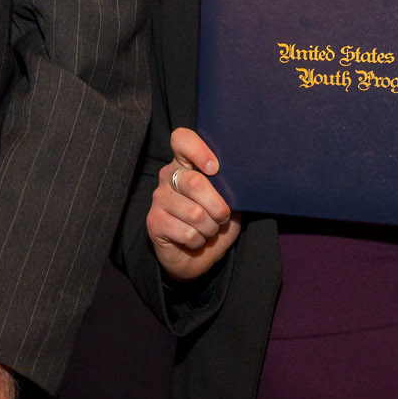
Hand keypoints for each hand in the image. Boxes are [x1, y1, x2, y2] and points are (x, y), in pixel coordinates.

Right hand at [147, 127, 238, 279]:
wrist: (195, 258)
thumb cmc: (213, 223)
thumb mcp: (228, 202)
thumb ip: (230, 188)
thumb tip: (243, 182)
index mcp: (185, 164)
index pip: (182, 140)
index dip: (198, 149)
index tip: (215, 168)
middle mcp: (168, 176)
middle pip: (195, 183)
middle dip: (218, 207)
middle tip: (222, 217)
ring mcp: (158, 199)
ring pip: (195, 213)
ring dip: (210, 228)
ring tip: (208, 230)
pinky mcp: (154, 222)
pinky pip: (187, 233)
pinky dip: (199, 241)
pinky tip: (194, 240)